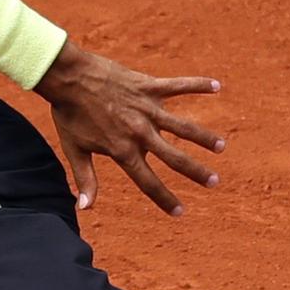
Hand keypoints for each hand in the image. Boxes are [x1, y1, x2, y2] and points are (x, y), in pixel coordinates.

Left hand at [34, 41, 225, 214]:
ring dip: (203, 137)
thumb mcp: (74, 151)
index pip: (148, 182)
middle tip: (214, 182)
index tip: (180, 212)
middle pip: (174, 157)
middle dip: (196, 172)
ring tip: (221, 146)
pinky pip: (178, 86)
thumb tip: (85, 208)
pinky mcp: (148, 87)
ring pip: (182, 126)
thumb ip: (85, 179)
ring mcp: (147, 109)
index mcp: (123, 150)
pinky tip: (217, 85)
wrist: (68, 77)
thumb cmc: (69, 114)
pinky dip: (197, 84)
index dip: (164, 199)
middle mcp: (140, 132)